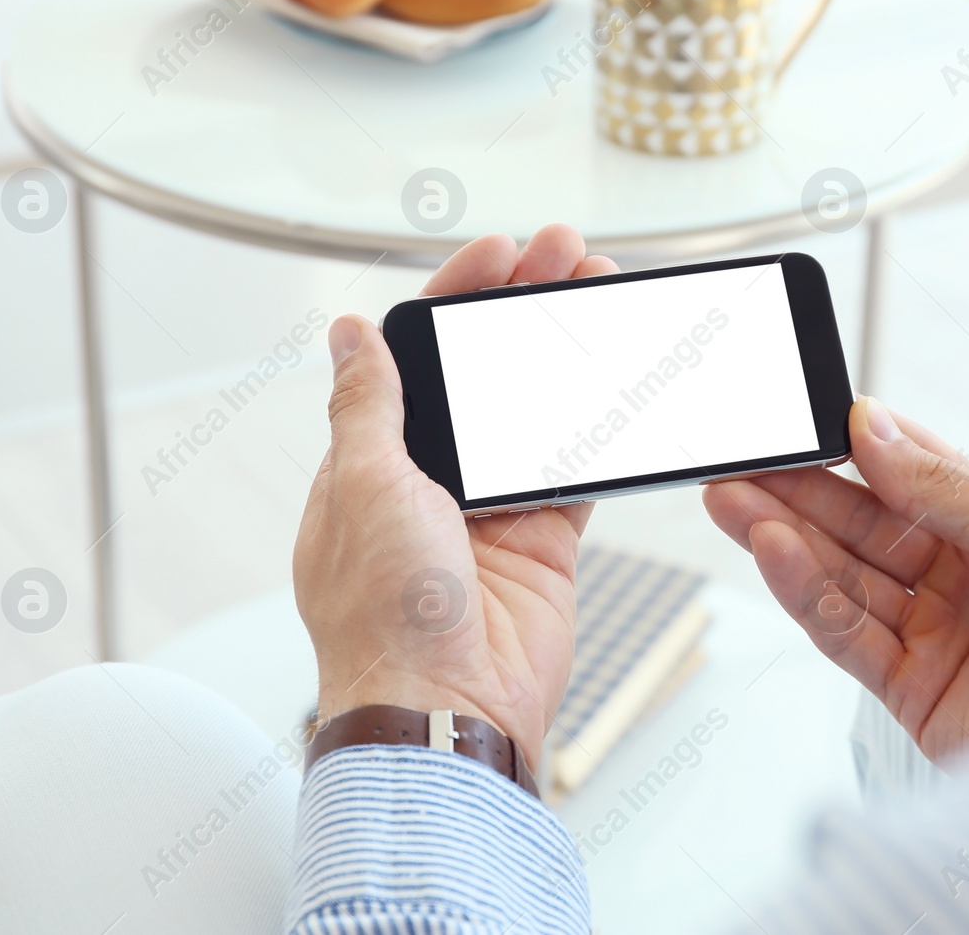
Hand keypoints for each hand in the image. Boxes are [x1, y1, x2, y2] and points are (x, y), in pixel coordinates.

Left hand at [292, 225, 616, 769]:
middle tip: (566, 256)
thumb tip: (348, 336)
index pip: (415, 356)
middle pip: (482, 373)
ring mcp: (488, 513)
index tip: (499, 255)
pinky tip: (620, 377)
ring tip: (602, 297)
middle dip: (522, 309)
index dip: (456, 297)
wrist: (444, 713)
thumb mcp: (364, 489)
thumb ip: (368, 406)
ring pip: (535, 411)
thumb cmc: (385, 618)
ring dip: (567, 354)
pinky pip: (574, 469)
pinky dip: (598, 425)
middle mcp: (428, 483)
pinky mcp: (541, 543)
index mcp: (370, 463)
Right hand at [703, 396, 968, 764]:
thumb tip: (869, 427)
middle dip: (794, 491)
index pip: (902, 471)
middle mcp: (957, 575)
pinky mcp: (912, 691)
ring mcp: (931, 633)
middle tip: (735, 461)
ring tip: (730, 500)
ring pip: (841, 575)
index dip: (846, 445)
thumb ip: (940, 486)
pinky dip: (805, 594)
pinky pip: (846, 633)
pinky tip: (772, 554)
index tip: (792, 419)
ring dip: (782, 537)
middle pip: (858, 524)